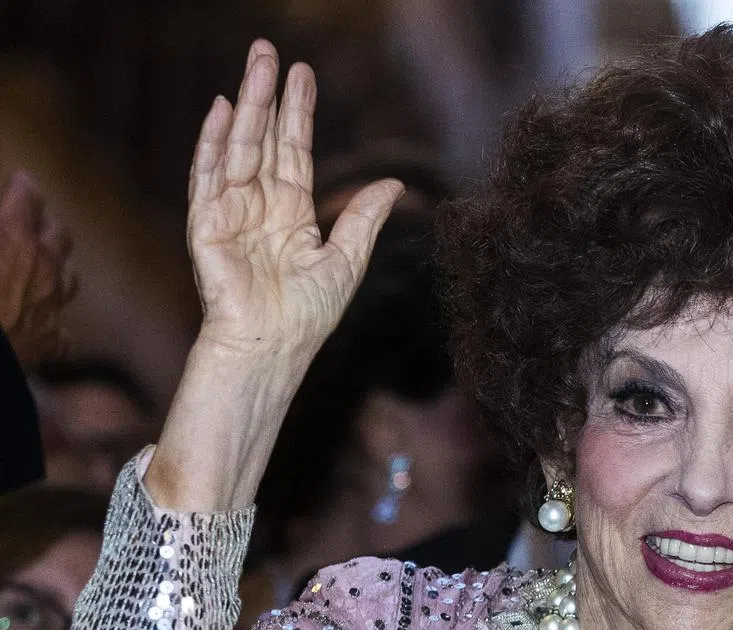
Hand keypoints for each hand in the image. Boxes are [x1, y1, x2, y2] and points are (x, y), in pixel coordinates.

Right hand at [0, 171, 73, 366]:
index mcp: (14, 238)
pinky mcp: (50, 342)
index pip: (28, 198)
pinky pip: (60, 333)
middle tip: (35, 222)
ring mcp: (52, 306)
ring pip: (69, 278)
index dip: (24, 185)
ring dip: (58, 267)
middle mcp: (43, 267)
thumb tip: (4, 222)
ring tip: (46, 265)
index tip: (22, 180)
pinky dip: (51, 326)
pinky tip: (43, 325)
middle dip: (47, 225)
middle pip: (59, 235)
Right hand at [187, 40, 402, 356]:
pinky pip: (208, 178)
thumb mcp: (347, 261)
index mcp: (292, 214)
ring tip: (255, 66)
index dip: (298, 114)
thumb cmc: (309, 315)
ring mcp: (231, 214)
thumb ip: (364, 219)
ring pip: (239, 149)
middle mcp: (260, 207)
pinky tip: (223, 111)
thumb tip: (396, 184)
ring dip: (247, 107)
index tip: (303, 75)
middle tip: (269, 50)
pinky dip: (213, 144)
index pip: (294, 152)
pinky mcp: (208, 228)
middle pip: (264, 140)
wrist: (275, 347)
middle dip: (268, 96)